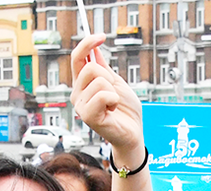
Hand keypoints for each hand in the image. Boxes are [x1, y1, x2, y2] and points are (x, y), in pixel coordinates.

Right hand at [71, 34, 142, 161]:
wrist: (133, 132)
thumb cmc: (126, 111)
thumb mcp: (116, 82)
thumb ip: (104, 68)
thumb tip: (94, 50)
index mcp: (82, 84)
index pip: (77, 58)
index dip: (87, 43)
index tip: (102, 36)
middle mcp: (77, 94)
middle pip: (90, 68)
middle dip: (108, 76)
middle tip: (114, 92)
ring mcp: (81, 106)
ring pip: (98, 81)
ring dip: (112, 91)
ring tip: (113, 104)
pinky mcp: (88, 116)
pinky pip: (102, 95)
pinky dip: (113, 99)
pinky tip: (112, 110)